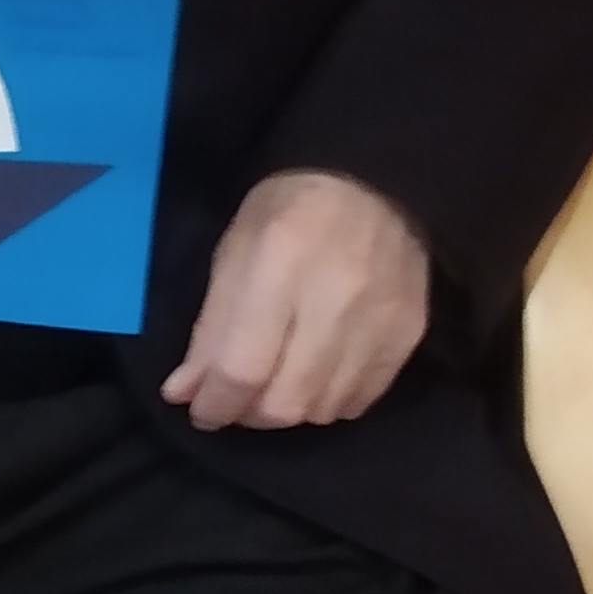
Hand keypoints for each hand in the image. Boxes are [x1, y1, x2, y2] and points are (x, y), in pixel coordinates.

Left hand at [161, 168, 429, 430]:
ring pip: (322, 410)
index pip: (243, 365)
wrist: (377, 180)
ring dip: (289, 409)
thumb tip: (184, 393)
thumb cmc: (290, 208)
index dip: (215, 403)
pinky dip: (329, 402)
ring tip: (276, 383)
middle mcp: (335, 297)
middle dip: (249, 413)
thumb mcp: (234, 250)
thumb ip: (210, 328)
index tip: (200, 410)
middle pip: (286, 402)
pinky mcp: (408, 335)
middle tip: (238, 397)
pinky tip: (316, 376)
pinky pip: (360, 400)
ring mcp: (379, 320)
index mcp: (280, 263)